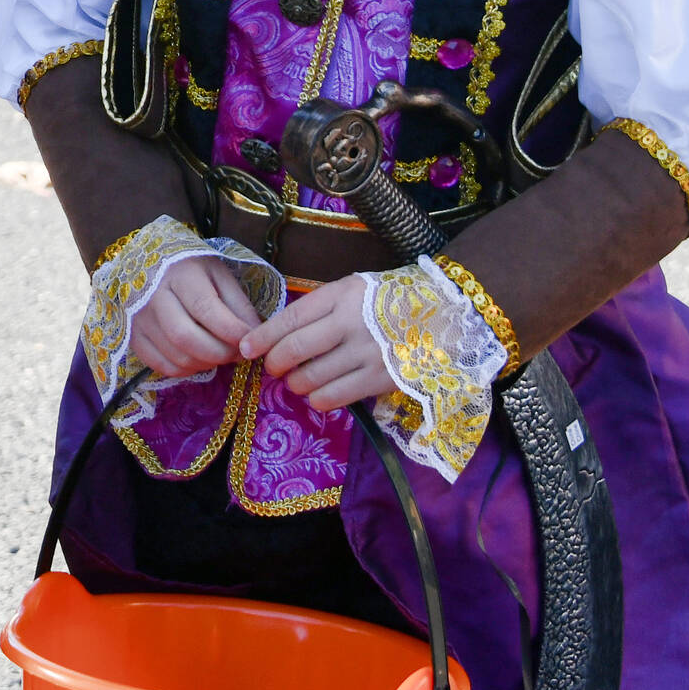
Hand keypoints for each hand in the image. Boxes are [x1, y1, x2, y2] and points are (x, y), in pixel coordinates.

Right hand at [129, 255, 263, 377]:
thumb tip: (254, 337)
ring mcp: (140, 320)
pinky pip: (162, 366)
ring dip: (206, 363)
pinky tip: (198, 358)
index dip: (231, 331)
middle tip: (236, 353)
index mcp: (179, 275)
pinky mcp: (133, 338)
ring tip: (219, 354)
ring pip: (176, 356)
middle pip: (186, 337)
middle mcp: (153, 297)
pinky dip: (187, 370)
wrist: (150, 264)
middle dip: (219, 353)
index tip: (249, 341)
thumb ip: (239, 305)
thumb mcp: (219, 275)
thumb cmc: (191, 269)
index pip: (205, 308)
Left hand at [238, 278, 393, 412]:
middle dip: (275, 363)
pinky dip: (319, 399)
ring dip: (296, 384)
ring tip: (297, 382)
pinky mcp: (382, 380)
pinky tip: (318, 395)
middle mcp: (351, 323)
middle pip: (295, 349)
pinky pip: (337, 397)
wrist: (443, 313)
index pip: (290, 319)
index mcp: (341, 296)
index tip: (245, 348)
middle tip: (272, 368)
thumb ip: (320, 308)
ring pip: (312, 377)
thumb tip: (281, 333)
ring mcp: (367, 353)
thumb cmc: (388, 300)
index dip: (262, 336)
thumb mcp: (352, 290)